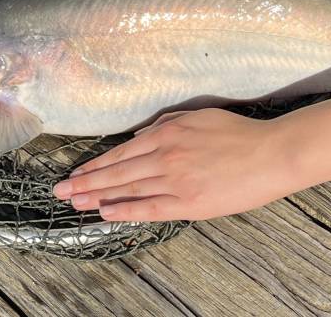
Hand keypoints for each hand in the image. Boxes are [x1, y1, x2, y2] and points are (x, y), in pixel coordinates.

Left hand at [52, 108, 300, 221]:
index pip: (120, 153)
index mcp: (165, 133)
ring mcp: (175, 180)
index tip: (75, 174)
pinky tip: (105, 214)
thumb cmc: (237, 133)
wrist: (271, 153)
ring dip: (97, 198)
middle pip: (116, 172)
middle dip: (85, 183)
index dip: (95, 165)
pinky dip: (125, 211)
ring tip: (74, 204)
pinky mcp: (189, 202)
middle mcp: (164, 155)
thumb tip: (141, 137)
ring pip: (127, 190)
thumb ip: (167, 124)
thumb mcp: (198, 117)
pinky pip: (149, 208)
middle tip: (59, 192)